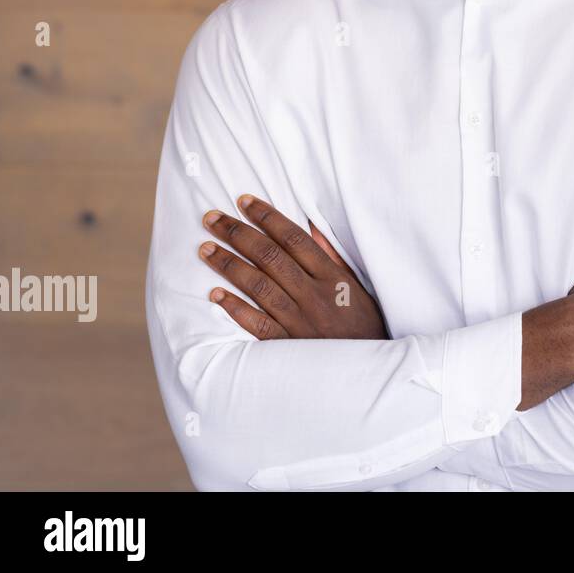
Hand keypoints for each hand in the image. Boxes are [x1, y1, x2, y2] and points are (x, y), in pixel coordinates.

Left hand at [198, 194, 388, 340]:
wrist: (368, 371)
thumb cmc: (363, 324)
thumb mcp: (355, 286)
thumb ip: (332, 257)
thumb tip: (311, 226)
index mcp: (333, 277)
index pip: (295, 239)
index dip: (268, 217)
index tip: (244, 201)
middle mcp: (315, 296)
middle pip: (271, 257)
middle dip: (238, 234)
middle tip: (212, 218)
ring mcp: (299, 322)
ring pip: (259, 287)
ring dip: (229, 265)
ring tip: (205, 248)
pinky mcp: (287, 346)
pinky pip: (257, 325)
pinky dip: (235, 309)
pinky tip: (214, 294)